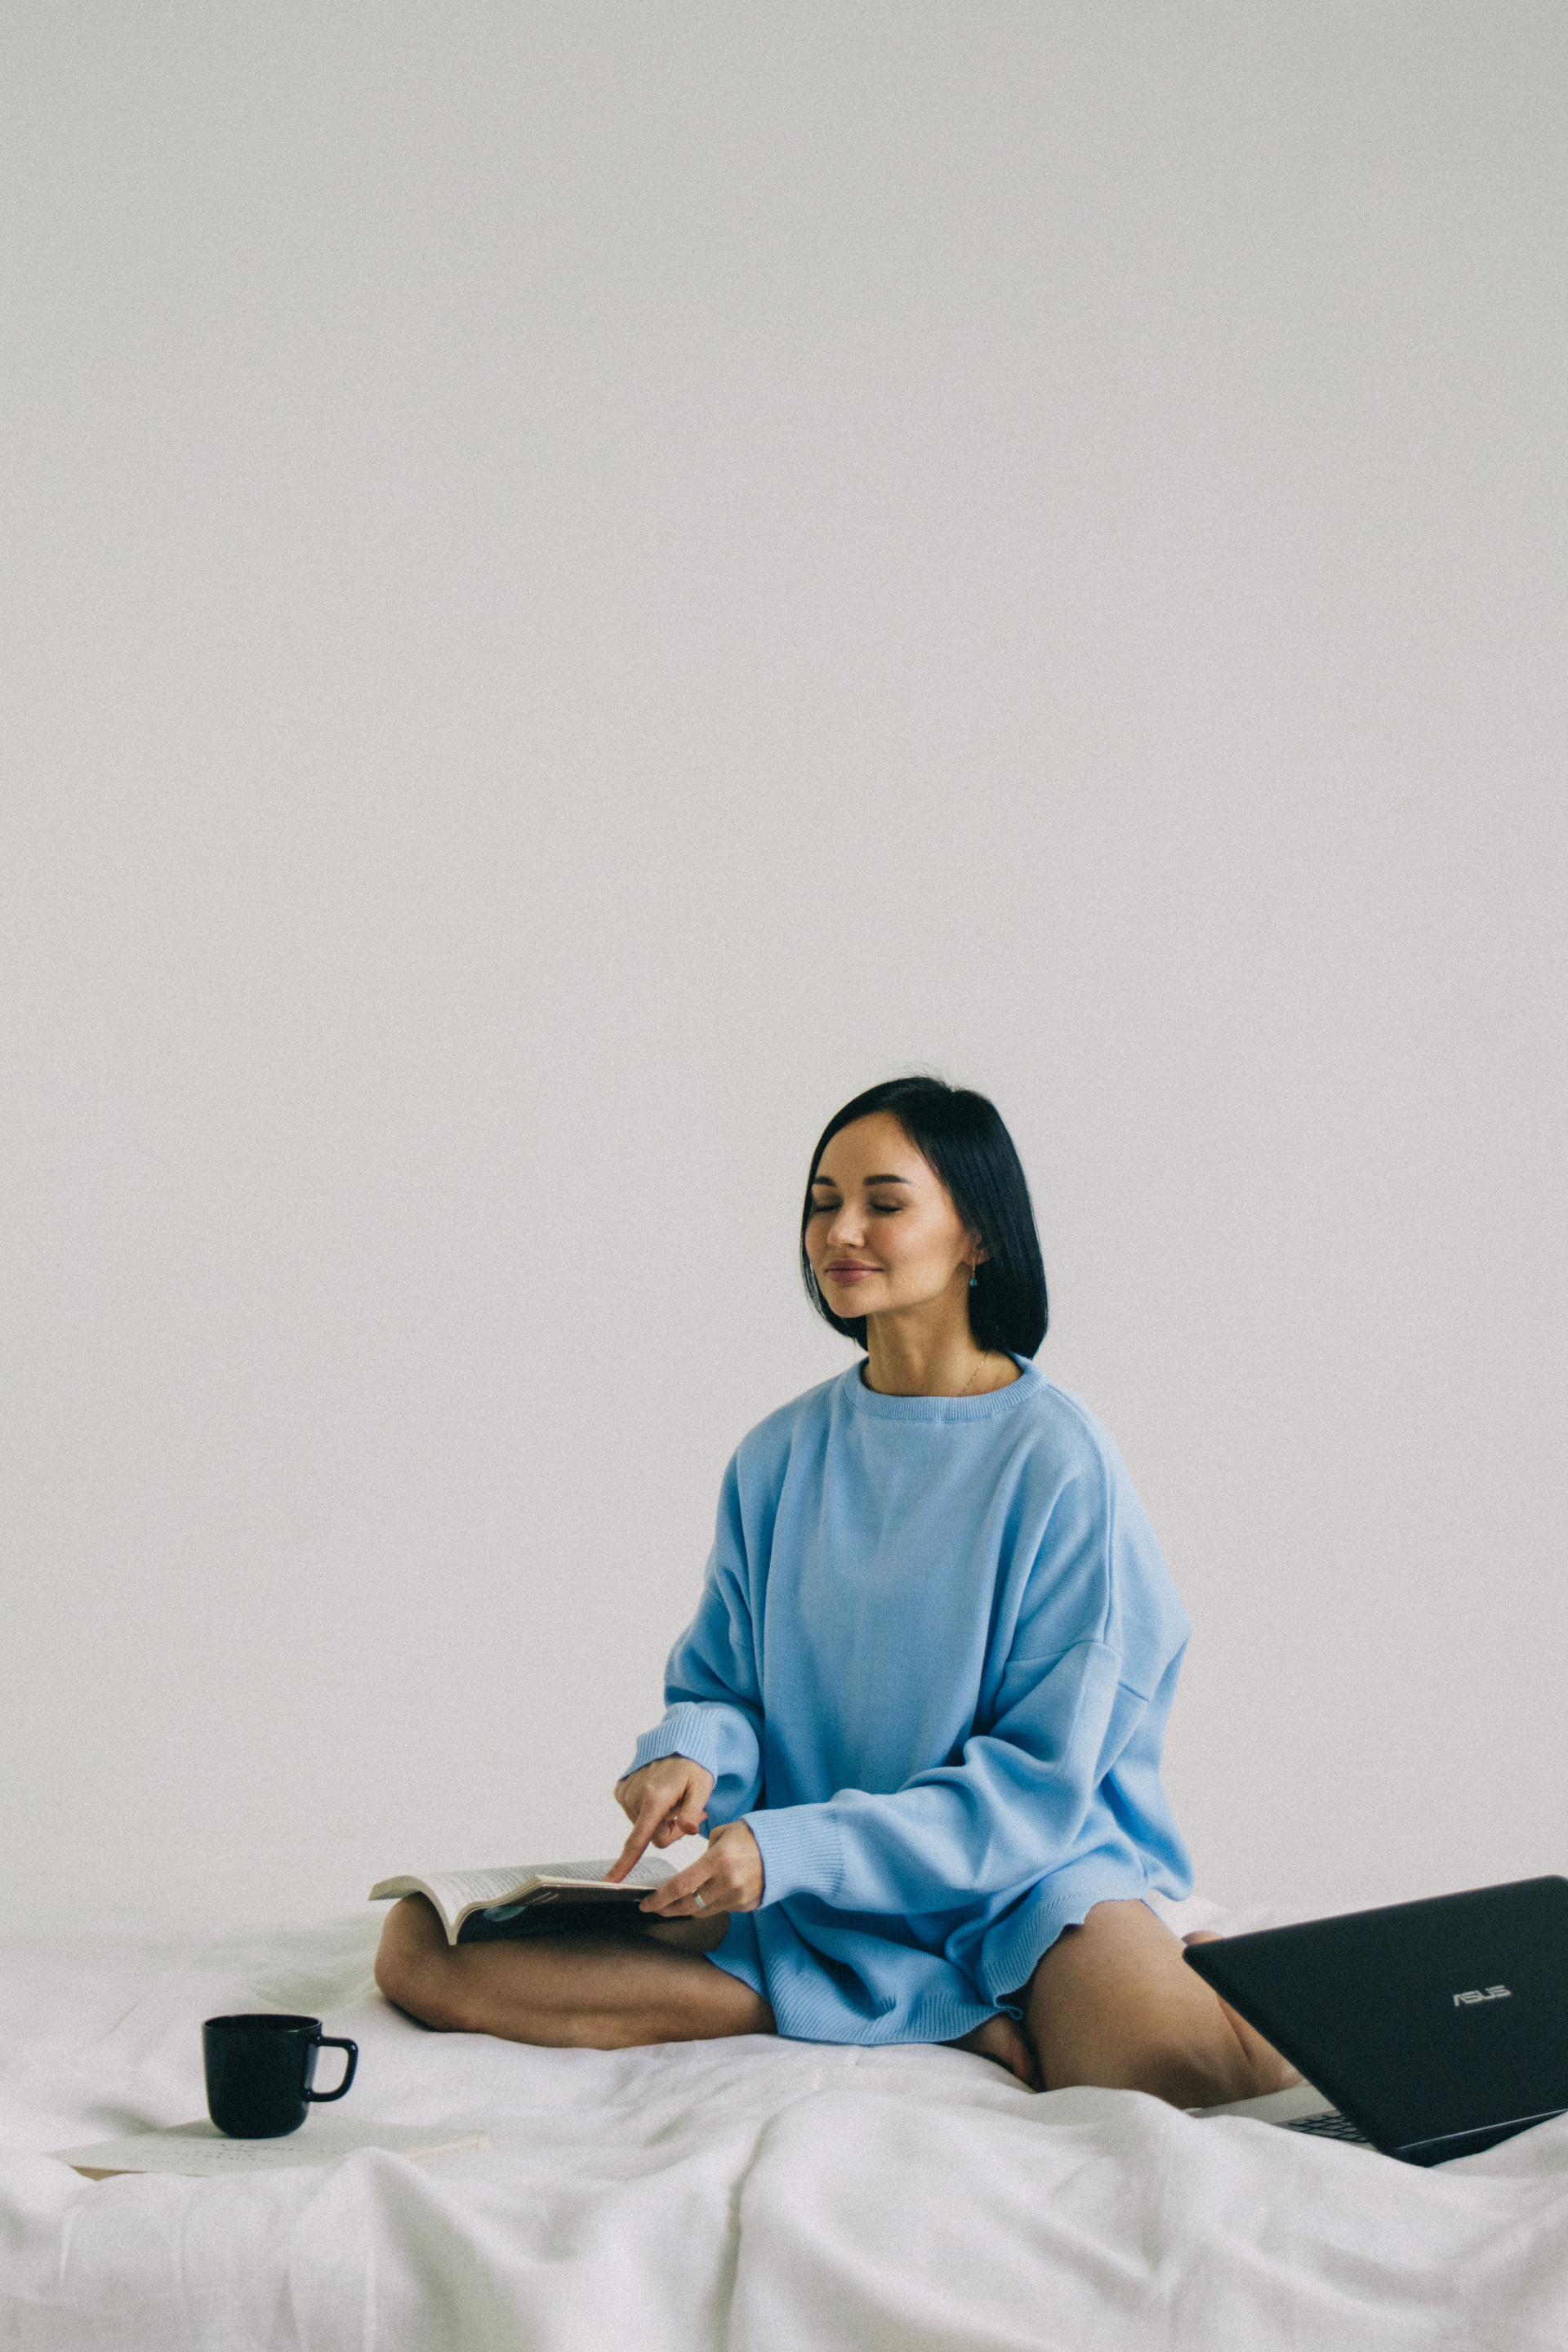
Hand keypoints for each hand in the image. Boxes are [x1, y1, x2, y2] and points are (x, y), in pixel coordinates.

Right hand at [606, 1756, 714, 1881]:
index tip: (610, 1881)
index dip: (625, 1864)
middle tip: (684, 1809)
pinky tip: (658, 1794)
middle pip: (650, 1836)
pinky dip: (648, 1811)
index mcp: (654, 1799)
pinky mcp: (621, 1791)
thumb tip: (688, 1828)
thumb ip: (692, 1811)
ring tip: (672, 1798)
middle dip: (668, 1830)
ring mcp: (625, 1793)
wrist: (678, 1743)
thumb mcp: (702, 1787)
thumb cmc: (693, 1767)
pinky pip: (635, 1815)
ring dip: (659, 1819)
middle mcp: (635, 1796)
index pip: (638, 1840)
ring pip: (643, 1827)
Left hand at [637, 1820, 764, 1918]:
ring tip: (677, 1902)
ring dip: (687, 1908)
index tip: (646, 1903)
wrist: (790, 1851)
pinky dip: (710, 1904)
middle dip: (668, 1909)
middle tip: (655, 1908)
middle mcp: (727, 1882)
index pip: (681, 1885)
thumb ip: (706, 1851)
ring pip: (702, 1911)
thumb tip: (695, 1868)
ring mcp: (738, 1897)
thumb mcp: (725, 1833)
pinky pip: (720, 1909)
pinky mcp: (746, 1906)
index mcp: (719, 1860)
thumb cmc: (754, 1836)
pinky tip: (709, 1894)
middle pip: (688, 1905)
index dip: (660, 1898)